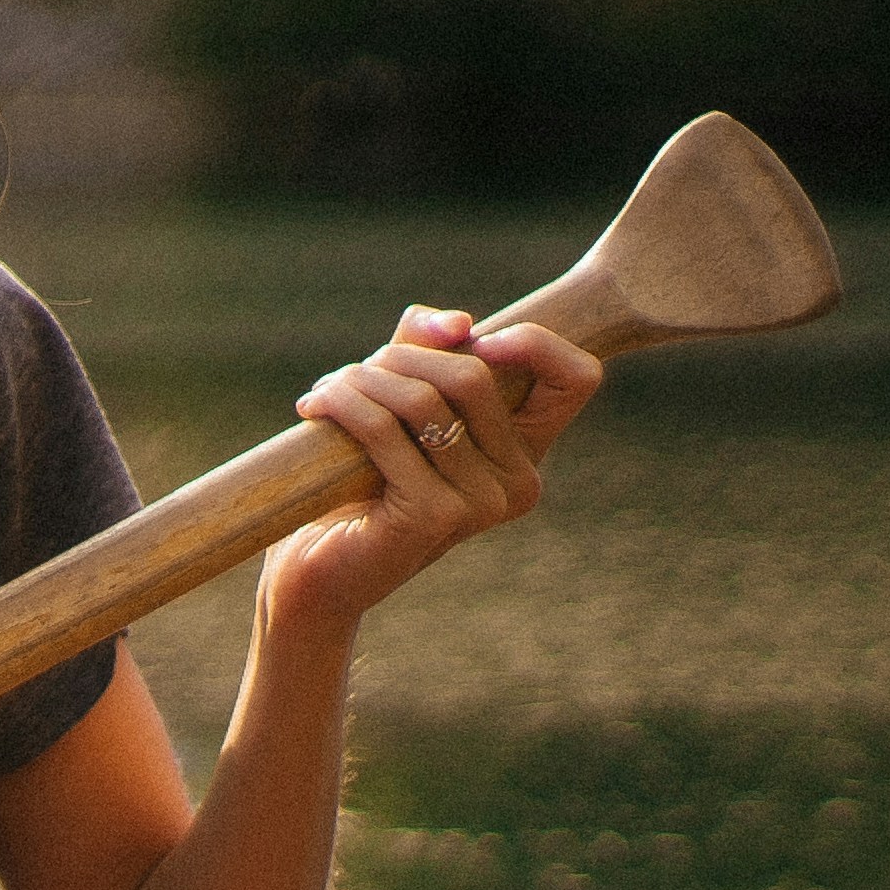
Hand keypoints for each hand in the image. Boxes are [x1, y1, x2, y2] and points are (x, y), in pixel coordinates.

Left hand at [266, 307, 596, 632]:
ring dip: (361, 380)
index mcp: (527, 450)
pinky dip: (343, 406)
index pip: (576, 378)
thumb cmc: (360, 477)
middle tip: (354, 374)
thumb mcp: (401, 397)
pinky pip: (384, 432)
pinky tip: (314, 407)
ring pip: (423, 399)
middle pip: (472, 375)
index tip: (467, 337)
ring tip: (327, 390)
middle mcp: (519, 481)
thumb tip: (458, 324)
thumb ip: (430, 347)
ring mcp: (482, 504)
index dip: (533, 342)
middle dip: (401, 357)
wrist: (317, 565)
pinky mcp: (434, 516)